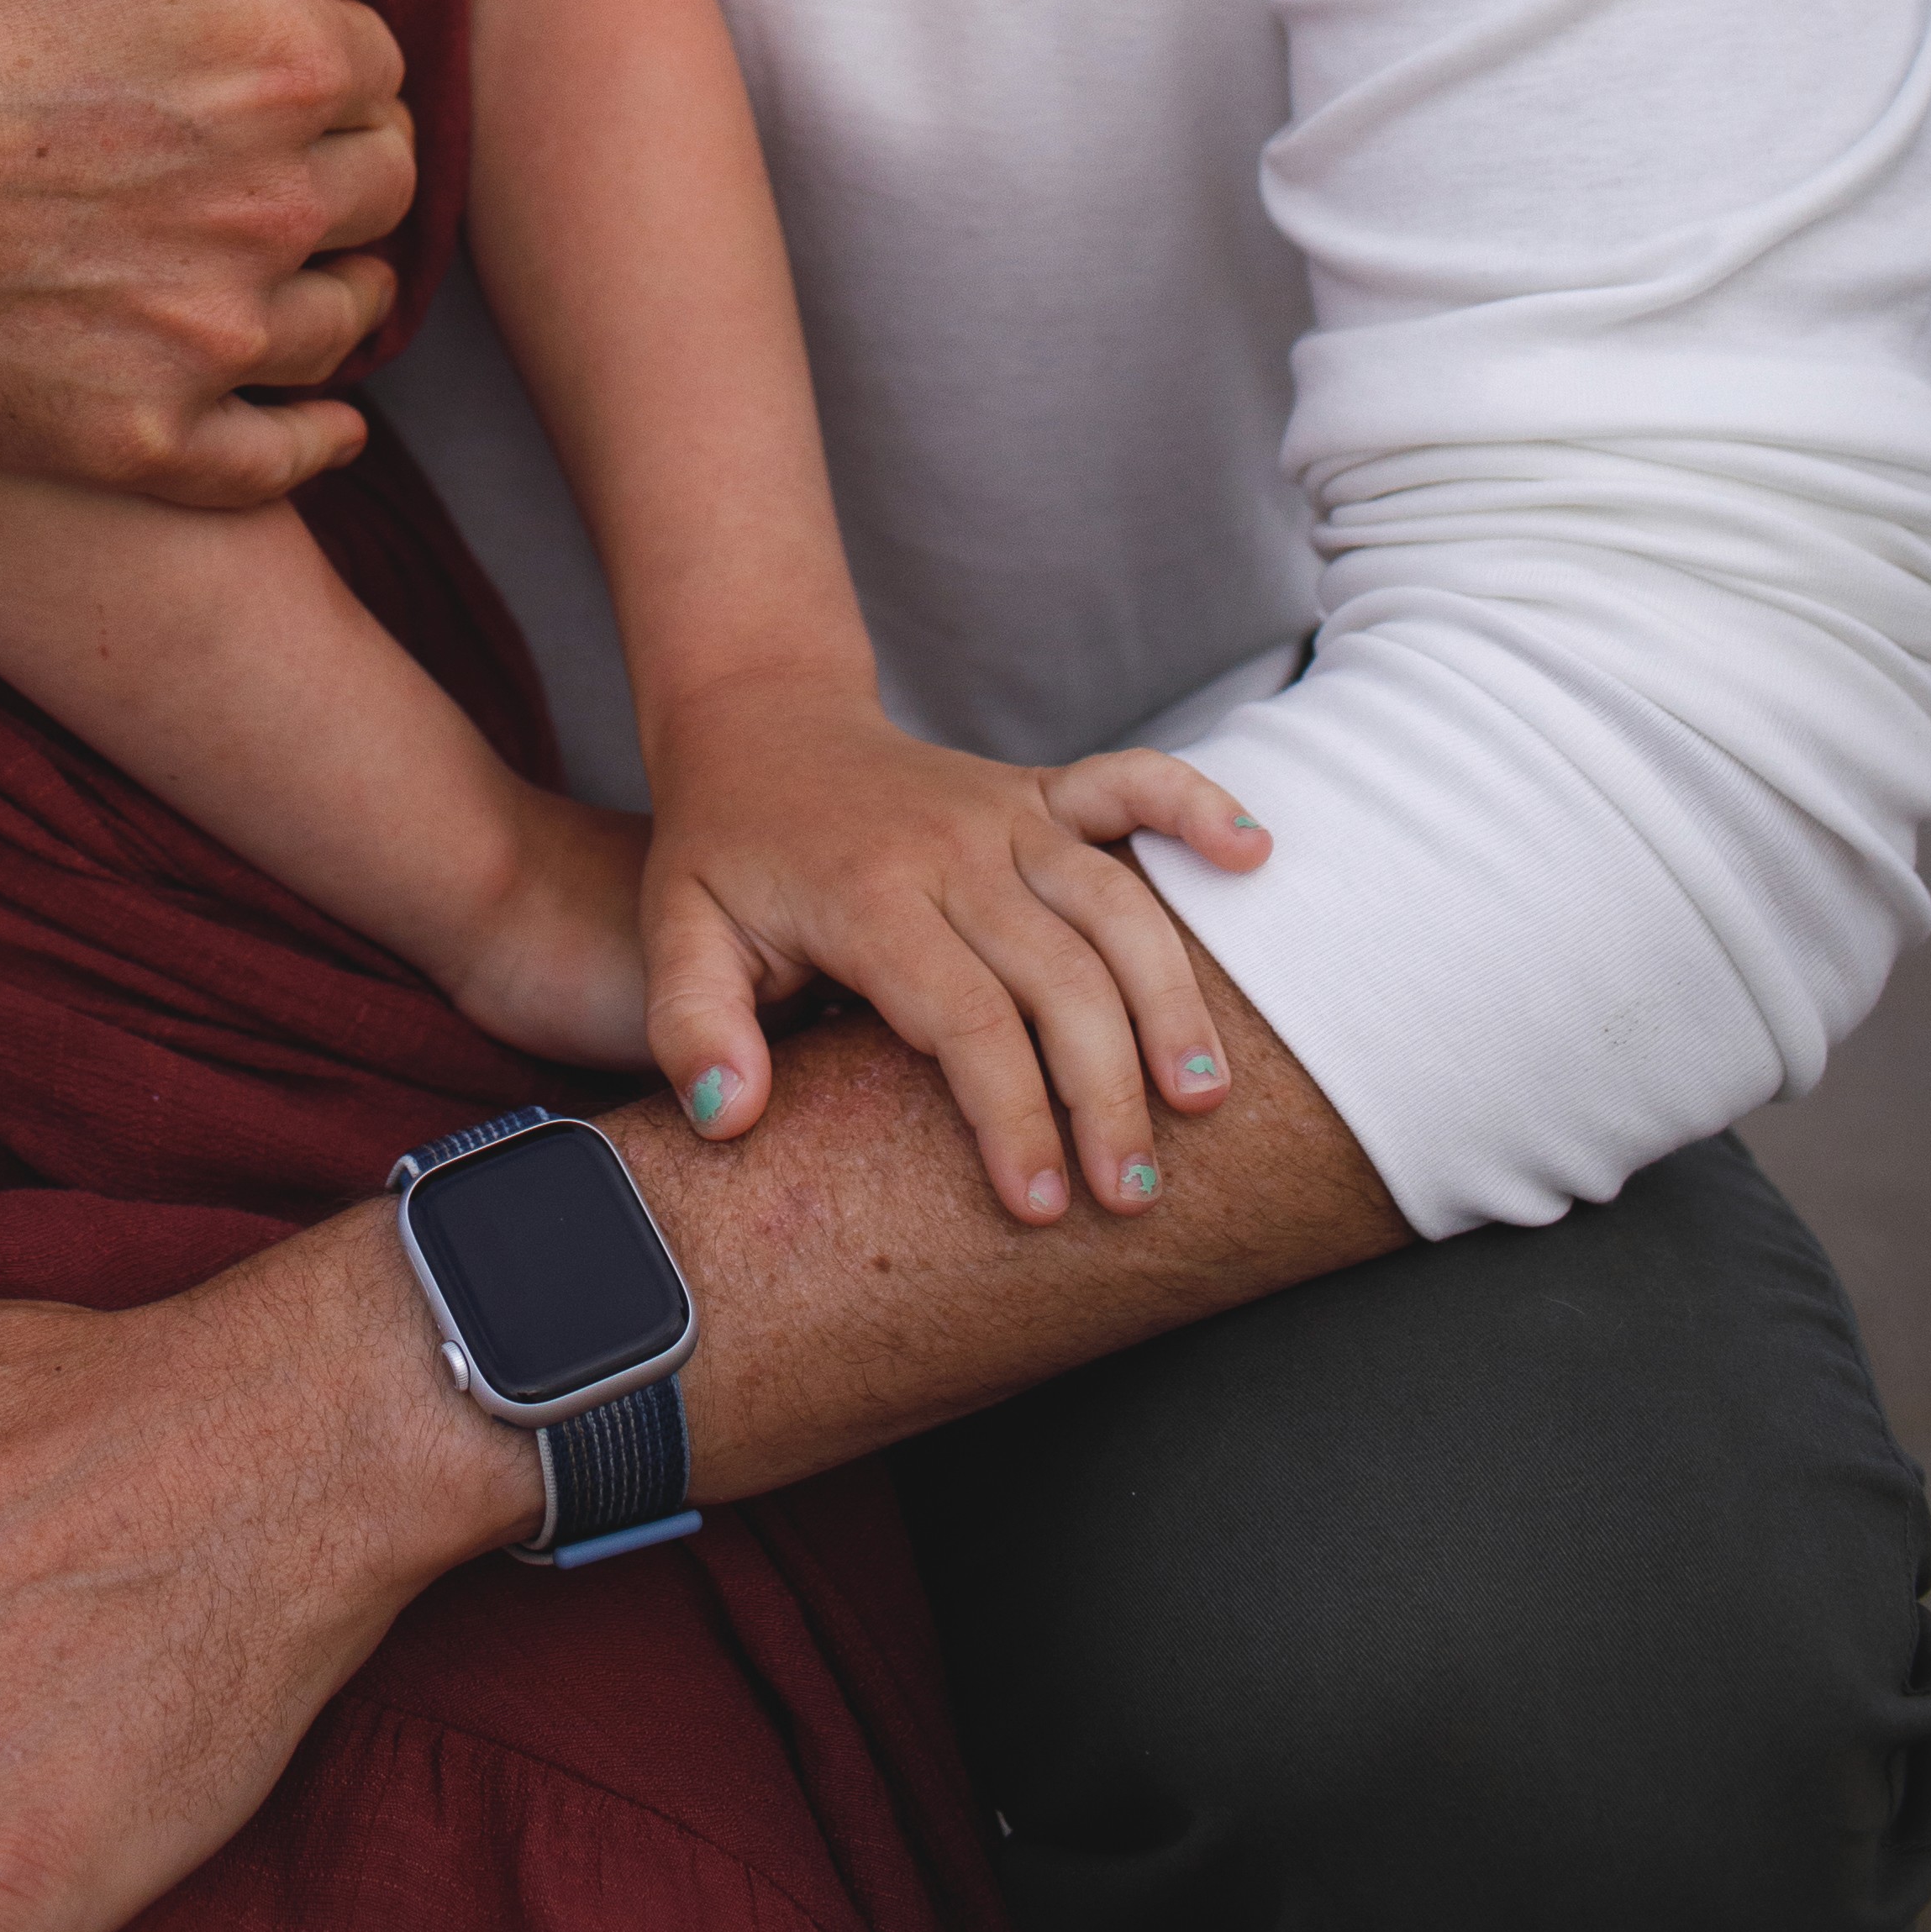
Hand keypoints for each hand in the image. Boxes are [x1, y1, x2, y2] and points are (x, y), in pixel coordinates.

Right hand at [0, 0, 414, 503]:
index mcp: (270, 55)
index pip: (378, 65)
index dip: (332, 55)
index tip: (288, 63)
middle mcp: (264, 200)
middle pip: (380, 190)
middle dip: (348, 162)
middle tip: (299, 159)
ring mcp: (201, 332)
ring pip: (342, 318)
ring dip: (334, 284)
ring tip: (304, 269)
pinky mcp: (131, 435)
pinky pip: (272, 461)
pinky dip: (308, 438)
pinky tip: (319, 421)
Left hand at [635, 675, 1271, 1222]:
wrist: (756, 725)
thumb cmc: (724, 850)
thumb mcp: (676, 932)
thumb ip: (694, 1026)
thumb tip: (726, 1118)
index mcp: (868, 896)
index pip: (964, 1017)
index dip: (1010, 1115)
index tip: (1043, 1206)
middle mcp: (950, 848)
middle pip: (1057, 976)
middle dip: (1104, 1091)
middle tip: (1136, 1191)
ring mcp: (1002, 811)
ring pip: (1114, 901)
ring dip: (1170, 997)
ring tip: (1204, 1098)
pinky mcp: (1036, 789)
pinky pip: (1128, 783)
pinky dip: (1194, 805)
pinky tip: (1254, 854)